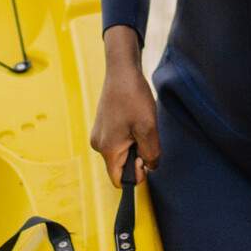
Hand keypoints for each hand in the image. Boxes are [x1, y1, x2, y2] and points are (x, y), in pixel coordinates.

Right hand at [89, 25, 160, 186]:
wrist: (121, 70)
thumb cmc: (134, 98)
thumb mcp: (148, 128)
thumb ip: (151, 154)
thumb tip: (150, 168)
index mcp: (107, 149)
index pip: (119, 180)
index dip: (136, 174)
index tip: (145, 154)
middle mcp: (98, 145)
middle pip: (120, 166)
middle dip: (136, 157)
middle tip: (145, 134)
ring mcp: (98, 134)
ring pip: (120, 153)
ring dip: (134, 145)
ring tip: (139, 124)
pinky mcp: (102, 125)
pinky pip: (117, 141)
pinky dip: (129, 136)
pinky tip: (134, 119)